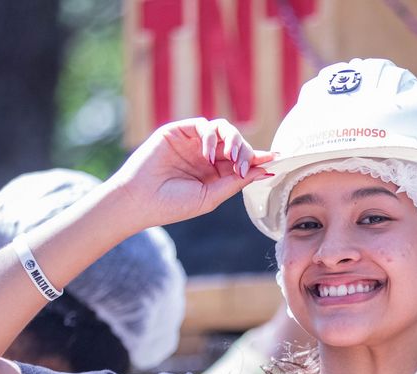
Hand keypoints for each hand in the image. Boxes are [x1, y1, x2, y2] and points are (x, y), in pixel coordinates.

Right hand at [106, 117, 274, 230]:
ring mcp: (193, 143)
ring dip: (233, 141)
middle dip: (246, 152)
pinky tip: (208, 154)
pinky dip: (211, 137)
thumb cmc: (172, 205)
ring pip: (223, 129)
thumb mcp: (210, 197)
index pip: (242, 161)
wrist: (140, 201)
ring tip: (230, 158)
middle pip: (237, 143)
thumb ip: (236, 182)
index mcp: (215, 173)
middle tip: (244, 166)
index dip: (259, 158)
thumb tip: (264, 170)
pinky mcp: (178, 131)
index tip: (277, 159)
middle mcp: (206, 156)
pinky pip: (203, 125)